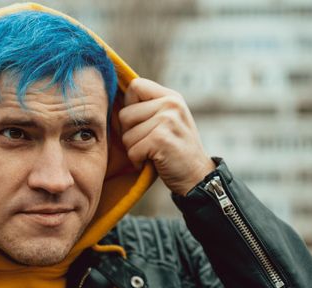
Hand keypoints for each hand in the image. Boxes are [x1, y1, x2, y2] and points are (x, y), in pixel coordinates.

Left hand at [119, 78, 214, 195]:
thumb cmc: (176, 151)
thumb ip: (148, 107)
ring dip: (134, 150)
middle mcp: (170, 104)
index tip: (140, 122)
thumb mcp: (168, 120)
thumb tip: (114, 98)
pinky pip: (132, 151)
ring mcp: (167, 120)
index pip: (135, 86)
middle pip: (124, 114)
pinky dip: (138, 161)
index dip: (130, 105)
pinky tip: (153, 162)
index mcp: (171, 97)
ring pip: (126, 135)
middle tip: (148, 143)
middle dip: (130, 134)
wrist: (197, 177)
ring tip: (153, 153)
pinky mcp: (160, 139)